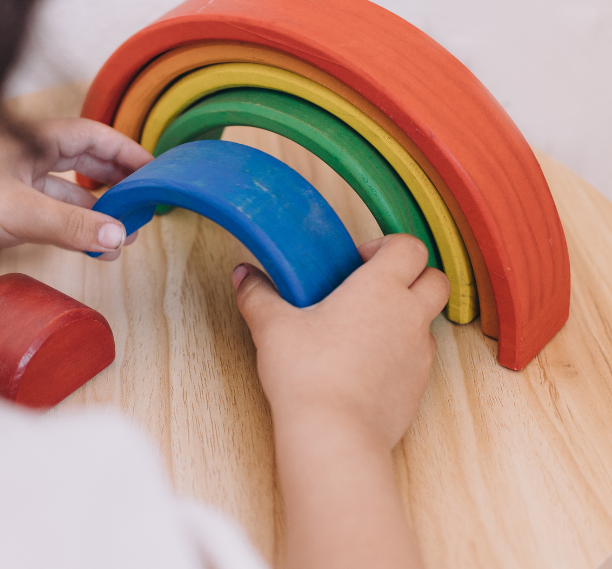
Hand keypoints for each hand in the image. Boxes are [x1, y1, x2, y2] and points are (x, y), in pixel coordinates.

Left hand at [0, 117, 152, 276]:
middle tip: (147, 204)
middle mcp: (28, 159)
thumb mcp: (17, 210)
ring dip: (100, 215)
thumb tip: (118, 235)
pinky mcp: (10, 217)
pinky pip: (56, 221)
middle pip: (86, 163)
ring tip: (127, 237)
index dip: (125, 151)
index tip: (155, 170)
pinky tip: (97, 249)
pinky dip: (78, 233)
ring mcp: (20, 188)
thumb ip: (69, 224)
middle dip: (118, 183)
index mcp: (31, 139)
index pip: (91, 136)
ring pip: (73, 197)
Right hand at [233, 234, 447, 568]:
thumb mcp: (273, 326)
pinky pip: (419, 358)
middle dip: (412, 276)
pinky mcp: (419, 387)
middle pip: (436, 279)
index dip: (388, 246)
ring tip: (364, 328)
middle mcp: (409, 316)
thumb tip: (244, 276)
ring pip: (429, 320)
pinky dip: (401, 352)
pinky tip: (365, 364)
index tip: (358, 260)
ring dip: (407, 315)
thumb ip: (258, 294)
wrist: (334, 433)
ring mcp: (420, 354)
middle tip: (372, 287)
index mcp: (381, 288)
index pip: (410, 247)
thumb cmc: (307, 374)